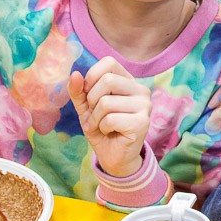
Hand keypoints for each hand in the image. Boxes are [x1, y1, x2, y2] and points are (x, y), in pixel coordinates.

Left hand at [69, 57, 151, 177]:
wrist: (113, 157)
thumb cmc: (102, 128)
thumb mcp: (86, 107)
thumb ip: (79, 91)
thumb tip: (75, 74)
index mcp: (129, 81)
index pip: (109, 63)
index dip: (92, 77)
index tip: (89, 95)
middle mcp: (141, 90)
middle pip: (107, 80)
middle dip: (91, 100)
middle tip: (94, 115)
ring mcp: (144, 106)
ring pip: (106, 102)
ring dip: (95, 118)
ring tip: (100, 126)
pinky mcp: (142, 123)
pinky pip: (111, 119)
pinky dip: (102, 127)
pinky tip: (109, 132)